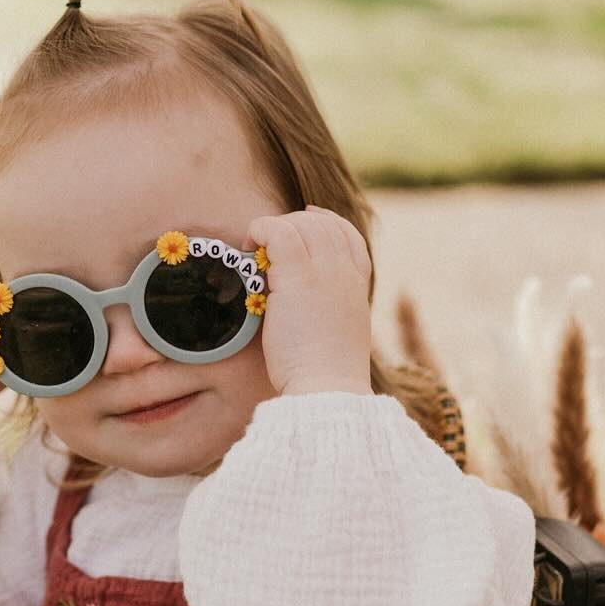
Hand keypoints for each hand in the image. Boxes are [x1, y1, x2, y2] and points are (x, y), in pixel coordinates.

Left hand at [246, 205, 373, 397]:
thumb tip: (298, 300)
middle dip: (292, 224)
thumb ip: (325, 309)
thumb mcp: (336, 334)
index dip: (325, 220)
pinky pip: (276, 232)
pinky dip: (259, 231)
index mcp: (358, 285)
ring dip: (272, 229)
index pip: (347, 235)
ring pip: (299, 224)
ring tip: (252, 249)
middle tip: (266, 242)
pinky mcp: (297, 276)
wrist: (328, 388)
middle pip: (322, 224)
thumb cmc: (324, 375)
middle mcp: (344, 272)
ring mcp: (324, 271)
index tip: (306, 217)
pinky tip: (247, 246)